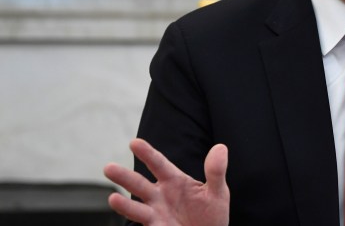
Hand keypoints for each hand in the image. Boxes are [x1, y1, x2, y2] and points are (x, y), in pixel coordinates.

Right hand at [103, 138, 229, 225]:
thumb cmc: (212, 214)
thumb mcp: (217, 192)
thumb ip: (216, 171)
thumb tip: (220, 147)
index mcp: (174, 181)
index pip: (158, 164)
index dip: (147, 153)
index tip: (134, 142)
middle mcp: (160, 195)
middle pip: (139, 184)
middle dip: (124, 177)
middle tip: (108, 168)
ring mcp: (156, 213)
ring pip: (135, 206)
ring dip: (122, 204)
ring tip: (111, 197)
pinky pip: (141, 222)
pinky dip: (129, 215)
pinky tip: (121, 210)